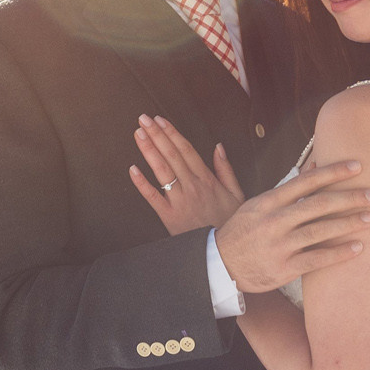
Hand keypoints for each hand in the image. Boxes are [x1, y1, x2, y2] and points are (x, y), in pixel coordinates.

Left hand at [129, 115, 245, 235]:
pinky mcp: (169, 217)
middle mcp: (192, 186)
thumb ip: (226, 169)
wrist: (223, 251)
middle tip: (143, 119)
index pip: (186, 150)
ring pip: (162, 171)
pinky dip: (142, 183)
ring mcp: (179, 201)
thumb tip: (218, 147)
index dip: (172, 133)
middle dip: (157, 135)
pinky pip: (153, 197)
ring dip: (149, 151)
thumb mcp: (236, 194)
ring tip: (138, 134)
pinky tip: (132, 169)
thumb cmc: (229, 222)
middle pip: (171, 155)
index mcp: (206, 179)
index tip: (160, 120)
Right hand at [214, 161, 369, 292]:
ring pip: (320, 231)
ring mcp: (279, 246)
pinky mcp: (283, 269)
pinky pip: (316, 260)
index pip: (306, 181)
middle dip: (349, 198)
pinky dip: (338, 253)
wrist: (220, 266)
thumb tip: (315, 164)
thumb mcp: (259, 204)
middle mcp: (275, 221)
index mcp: (269, 201)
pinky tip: (358, 248)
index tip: (357, 166)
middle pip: (318, 205)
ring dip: (348, 224)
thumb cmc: (244, 231)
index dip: (333, 172)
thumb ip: (288, 187)